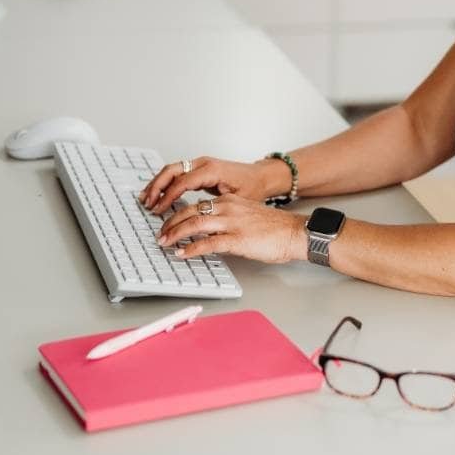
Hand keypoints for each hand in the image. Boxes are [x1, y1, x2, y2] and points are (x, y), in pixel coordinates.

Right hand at [139, 155, 288, 213]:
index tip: (158, 210)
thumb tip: (198, 218)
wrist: (261, 176)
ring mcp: (200, 164)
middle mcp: (204, 163)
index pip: (182, 182)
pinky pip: (177, 173)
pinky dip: (165, 182)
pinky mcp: (199, 169)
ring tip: (146, 199)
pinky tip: (158, 194)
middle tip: (147, 203)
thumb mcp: (237, 199)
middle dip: (156, 187)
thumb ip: (217, 207)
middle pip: (172, 170)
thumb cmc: (253, 188)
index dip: (168, 196)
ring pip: (172, 170)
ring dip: (157, 183)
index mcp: (212, 170)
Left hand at [156, 192, 306, 264]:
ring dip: (175, 234)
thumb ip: (227, 219)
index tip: (168, 223)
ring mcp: (232, 222)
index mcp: (229, 200)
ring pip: (195, 223)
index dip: (178, 215)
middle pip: (190, 211)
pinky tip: (183, 253)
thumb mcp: (246, 215)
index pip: (196, 204)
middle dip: (171, 223)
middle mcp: (228, 207)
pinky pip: (208, 243)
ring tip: (165, 243)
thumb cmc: (274, 228)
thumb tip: (208, 232)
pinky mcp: (238, 239)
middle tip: (160, 234)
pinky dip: (192, 248)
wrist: (294, 232)